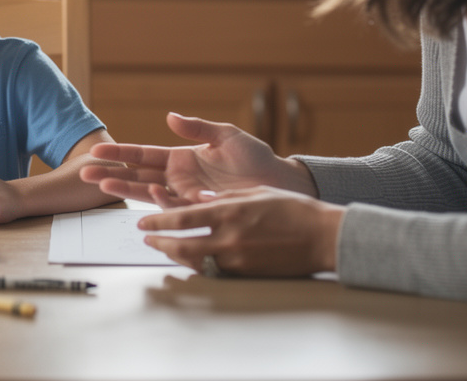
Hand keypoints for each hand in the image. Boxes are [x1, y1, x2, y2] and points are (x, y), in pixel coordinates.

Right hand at [79, 113, 310, 206]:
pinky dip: (161, 200)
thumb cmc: (257, 159)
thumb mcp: (226, 137)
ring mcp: (186, 196)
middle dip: (110, 174)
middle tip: (84, 172)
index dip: (120, 153)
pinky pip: (175, 206)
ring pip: (148, 193)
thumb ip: (198, 128)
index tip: (96, 151)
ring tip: (102, 185)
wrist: (281, 183)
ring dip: (125, 189)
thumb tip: (170, 117)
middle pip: (137, 176)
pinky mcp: (199, 209)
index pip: (142, 155)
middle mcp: (178, 179)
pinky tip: (149, 191)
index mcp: (181, 158)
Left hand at [138, 186, 343, 276]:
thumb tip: (199, 199)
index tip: (143, 221)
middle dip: (159, 242)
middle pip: (181, 244)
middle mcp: (229, 237)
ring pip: (194, 261)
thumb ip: (225, 196)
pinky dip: (198, 266)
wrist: (323, 237)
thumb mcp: (256, 192)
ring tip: (165, 249)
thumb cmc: (294, 209)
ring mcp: (237, 258)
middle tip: (147, 239)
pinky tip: (191, 261)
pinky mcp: (246, 273)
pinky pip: (213, 271)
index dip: (158, 220)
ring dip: (175, 256)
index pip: (182, 217)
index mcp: (229, 211)